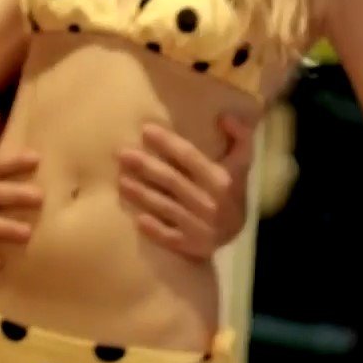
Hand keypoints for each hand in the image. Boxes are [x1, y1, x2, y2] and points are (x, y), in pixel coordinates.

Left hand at [115, 114, 254, 258]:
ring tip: (121, 180)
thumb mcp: (241, 163)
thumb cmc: (232, 191)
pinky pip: (169, 236)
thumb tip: (225, 116)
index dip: (168, 142)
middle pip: (172, 180)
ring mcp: (200, 226)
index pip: (190, 157)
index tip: (145, 130)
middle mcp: (211, 203)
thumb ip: (240, 137)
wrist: (235, 234)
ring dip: (142, 194)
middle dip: (146, 166)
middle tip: (122, 154)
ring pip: (166, 207)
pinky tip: (137, 218)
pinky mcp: (190, 245)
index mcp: (222, 180)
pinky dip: (154, 228)